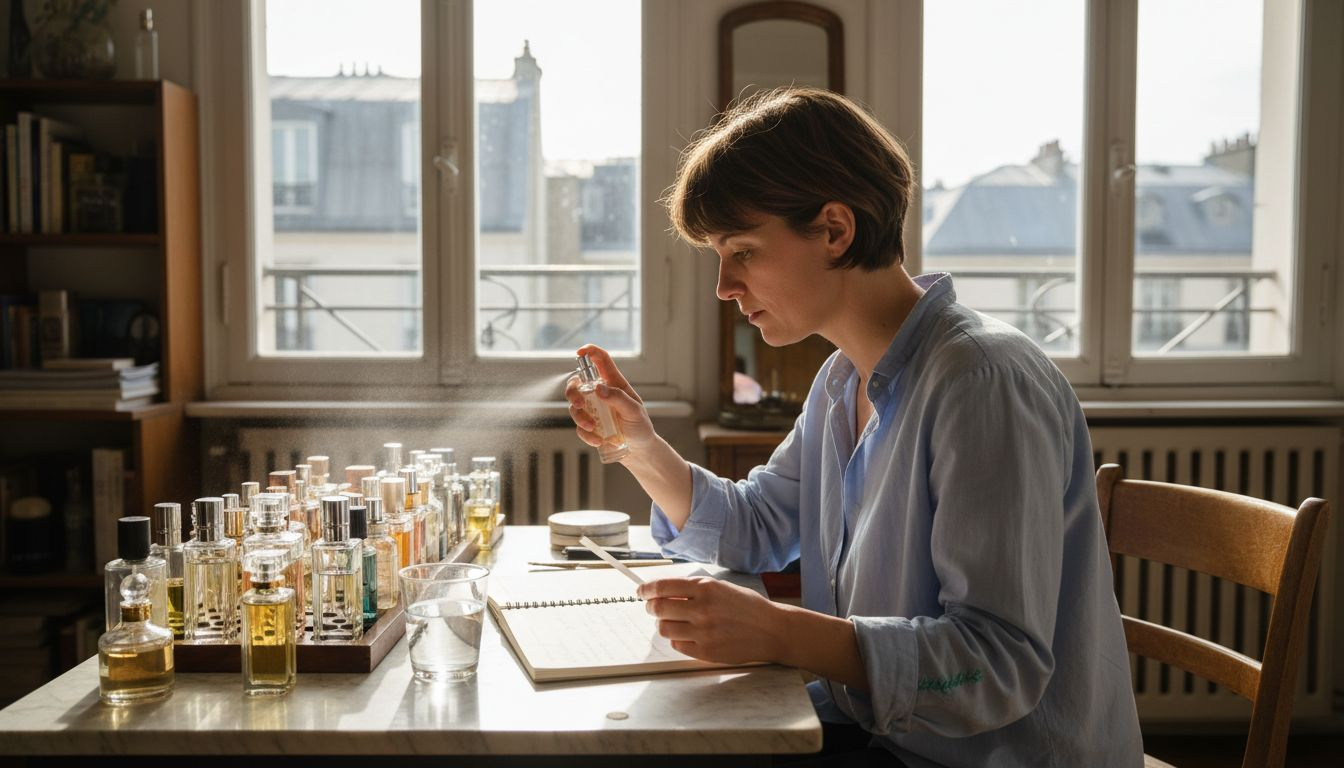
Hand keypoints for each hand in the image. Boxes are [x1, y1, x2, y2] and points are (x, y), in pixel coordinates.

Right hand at [565, 344, 656, 455]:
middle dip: (572, 392)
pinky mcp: (589, 426)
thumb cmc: (640, 427)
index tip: (580, 352)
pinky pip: (579, 427)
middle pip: (577, 383)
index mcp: (614, 383)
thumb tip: (598, 388)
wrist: (640, 451)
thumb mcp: (634, 411)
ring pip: (574, 406)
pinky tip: (598, 440)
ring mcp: (593, 410)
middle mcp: (601, 394)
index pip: (601, 361)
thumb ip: (618, 398)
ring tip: (593, 428)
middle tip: (578, 404)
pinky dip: (586, 434)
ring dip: (580, 417)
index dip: (590, 351)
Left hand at [637, 577, 784, 664]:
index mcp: (705, 589)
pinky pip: (678, 645)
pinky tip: (689, 634)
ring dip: (664, 624)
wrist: (771, 630)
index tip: (640, 591)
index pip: (663, 587)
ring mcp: (703, 633)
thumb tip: (663, 592)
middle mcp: (702, 610)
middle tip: (654, 607)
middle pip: (658, 609)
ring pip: (664, 629)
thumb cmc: (747, 606)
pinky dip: (678, 638)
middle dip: (651, 607)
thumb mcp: (721, 587)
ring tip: (676, 621)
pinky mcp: (706, 652)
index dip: (646, 589)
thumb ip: (693, 589)